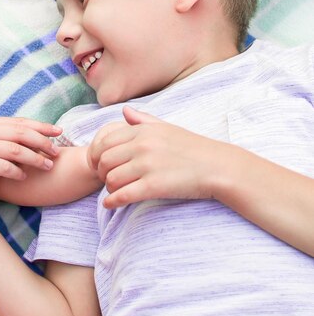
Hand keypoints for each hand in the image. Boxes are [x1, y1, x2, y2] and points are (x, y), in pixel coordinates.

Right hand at [0, 117, 61, 211]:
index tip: (59, 132)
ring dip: (35, 158)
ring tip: (48, 166)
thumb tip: (39, 134)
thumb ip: (7, 139)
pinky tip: (24, 177)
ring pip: (15, 150)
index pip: (19, 122)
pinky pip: (3, 166)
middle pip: (20, 133)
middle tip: (56, 153)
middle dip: (42, 142)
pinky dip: (17, 172)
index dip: (41, 126)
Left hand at [87, 106, 217, 208]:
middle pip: (104, 161)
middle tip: (106, 179)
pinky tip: (111, 204)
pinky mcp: (154, 186)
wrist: (218, 166)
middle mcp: (142, 146)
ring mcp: (147, 166)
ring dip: (108, 188)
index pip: (104, 141)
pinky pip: (123, 195)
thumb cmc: (193, 147)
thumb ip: (142, 120)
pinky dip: (112, 201)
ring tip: (114, 191)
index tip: (98, 164)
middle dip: (100, 172)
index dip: (96, 155)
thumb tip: (124, 111)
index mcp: (142, 131)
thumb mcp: (167, 127)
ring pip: (111, 179)